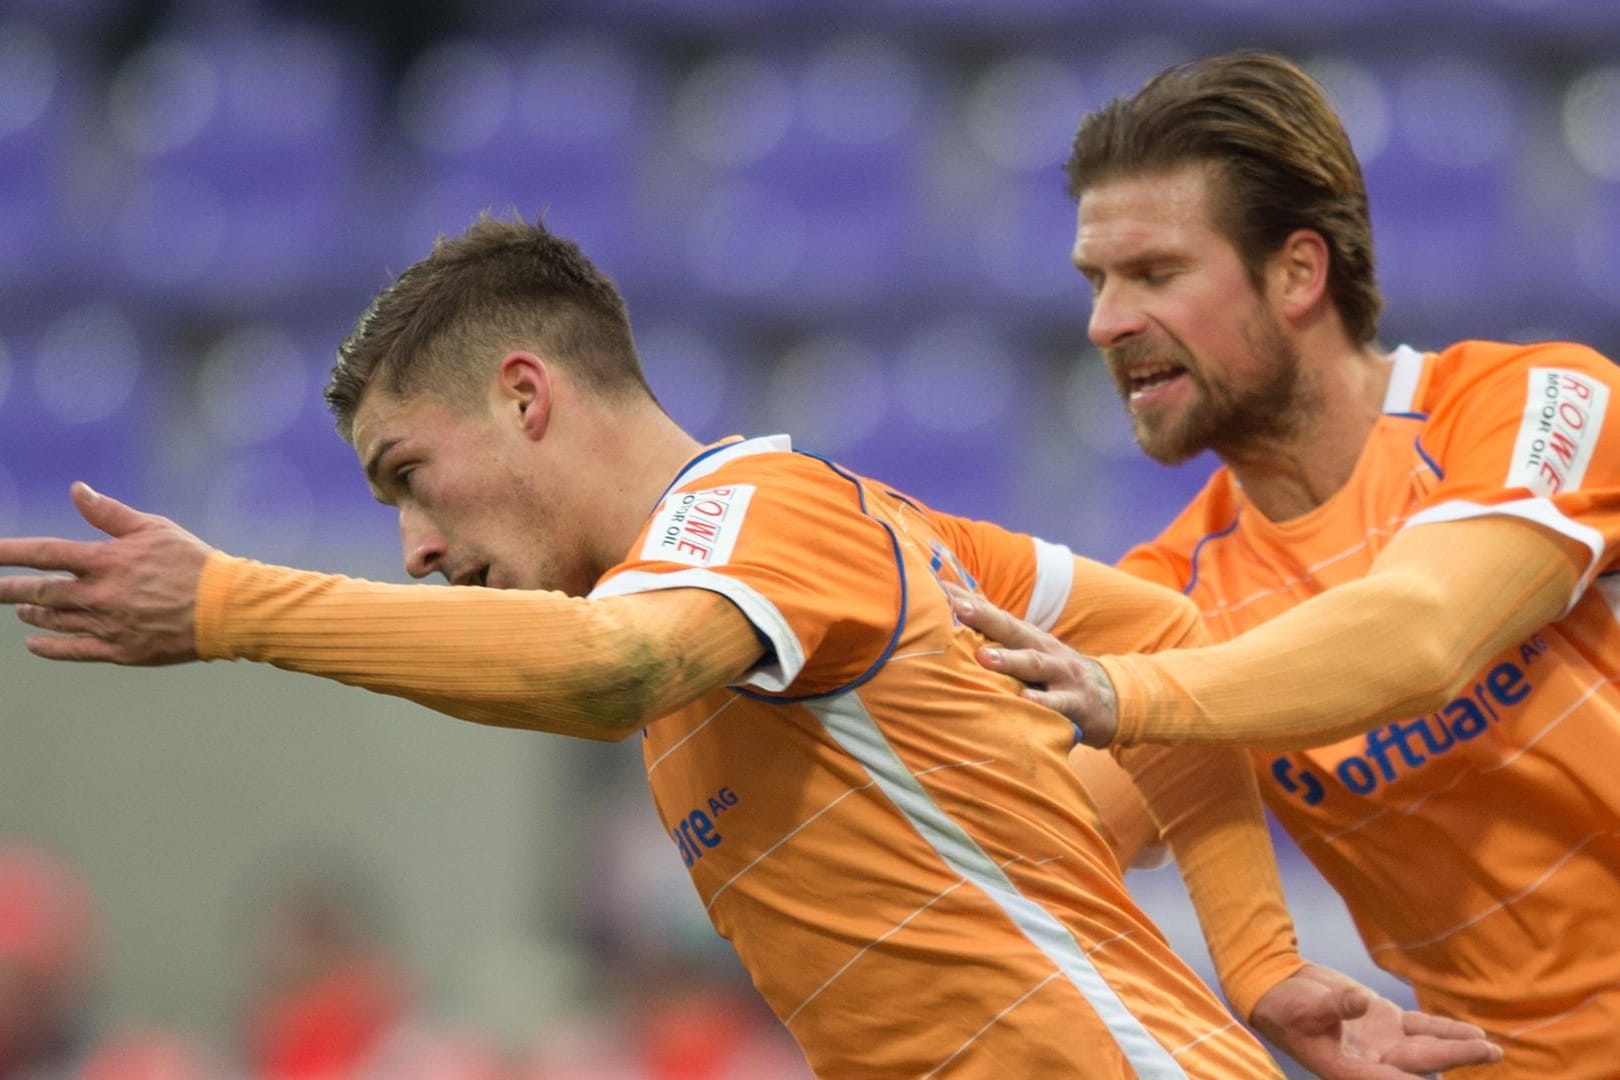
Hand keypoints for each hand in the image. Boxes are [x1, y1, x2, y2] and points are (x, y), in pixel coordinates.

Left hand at [0, 483, 212, 663]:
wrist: (226, 608)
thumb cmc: (194, 563)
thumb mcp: (155, 529)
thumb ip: (110, 513)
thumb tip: (77, 490)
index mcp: (107, 560)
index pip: (45, 553)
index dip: (9, 552)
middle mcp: (100, 594)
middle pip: (41, 592)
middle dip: (10, 589)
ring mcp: (108, 624)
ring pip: (55, 620)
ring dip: (33, 613)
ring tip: (21, 609)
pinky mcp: (120, 650)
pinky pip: (74, 650)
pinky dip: (49, 647)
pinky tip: (34, 644)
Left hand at [944, 583, 1119, 746]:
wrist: (1110, 699)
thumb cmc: (1053, 675)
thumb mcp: (1028, 655)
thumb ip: (996, 645)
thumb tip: (950, 629)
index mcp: (1027, 637)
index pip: (992, 613)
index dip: (966, 599)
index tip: (935, 585)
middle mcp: (1043, 648)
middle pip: (1011, 628)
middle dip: (983, 617)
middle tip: (957, 607)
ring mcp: (1062, 673)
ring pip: (1034, 664)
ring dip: (1009, 659)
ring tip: (984, 657)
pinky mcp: (1078, 702)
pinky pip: (1058, 703)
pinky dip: (1042, 703)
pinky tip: (1026, 702)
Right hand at [1251, 964, 1503, 1078]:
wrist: (1278, 988)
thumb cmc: (1284, 1005)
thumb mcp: (1304, 1008)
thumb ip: (1335, 1007)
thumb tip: (1359, 1003)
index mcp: (1350, 1069)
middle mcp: (1372, 1062)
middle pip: (1421, 1064)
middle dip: (1455, 1059)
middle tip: (1488, 1052)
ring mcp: (1383, 1043)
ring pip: (1428, 1049)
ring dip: (1459, 1049)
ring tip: (1494, 1049)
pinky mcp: (1386, 1022)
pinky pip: (1423, 1029)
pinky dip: (1446, 1031)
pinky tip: (1473, 1034)